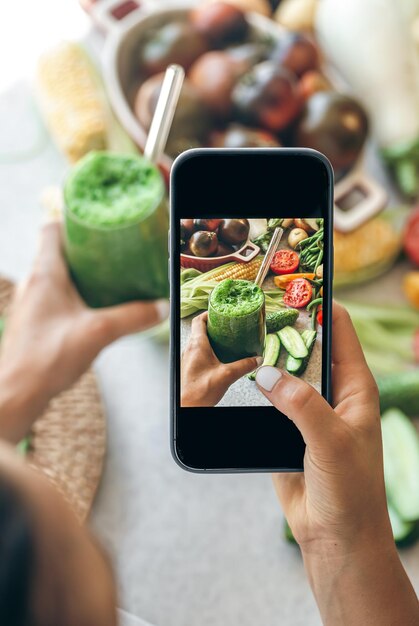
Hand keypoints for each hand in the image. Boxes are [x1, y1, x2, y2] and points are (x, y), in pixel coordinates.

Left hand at [0, 222, 168, 441]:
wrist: (16, 393)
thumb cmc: (45, 358)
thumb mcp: (98, 333)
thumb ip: (132, 317)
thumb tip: (161, 306)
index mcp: (45, 274)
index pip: (51, 229)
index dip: (73, 221)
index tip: (98, 224)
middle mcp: (35, 283)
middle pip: (57, 250)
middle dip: (85, 248)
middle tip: (113, 251)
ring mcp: (34, 303)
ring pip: (57, 274)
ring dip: (81, 273)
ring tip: (110, 277)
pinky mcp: (37, 321)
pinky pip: (57, 296)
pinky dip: (76, 294)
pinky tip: (95, 307)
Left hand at [181, 312, 261, 406]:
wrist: (187, 408)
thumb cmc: (198, 392)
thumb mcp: (227, 376)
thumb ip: (244, 365)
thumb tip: (257, 359)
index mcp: (197, 345)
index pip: (200, 320)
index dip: (210, 313)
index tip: (221, 312)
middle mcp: (190, 349)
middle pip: (200, 329)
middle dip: (214, 325)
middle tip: (227, 325)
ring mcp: (188, 358)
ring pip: (198, 341)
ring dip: (211, 338)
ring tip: (226, 340)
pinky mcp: (189, 368)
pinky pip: (198, 352)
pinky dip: (208, 350)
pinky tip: (219, 358)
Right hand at [255, 302, 418, 625]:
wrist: (335, 538)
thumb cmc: (350, 492)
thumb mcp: (331, 442)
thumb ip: (301, 405)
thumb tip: (267, 373)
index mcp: (355, 387)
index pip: (340, 329)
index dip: (320, 303)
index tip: (292, 283)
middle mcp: (333, 393)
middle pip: (307, 346)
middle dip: (285, 327)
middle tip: (255, 306)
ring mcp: (308, 410)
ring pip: (285, 371)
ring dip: (267, 356)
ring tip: (241, 333)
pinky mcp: (286, 429)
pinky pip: (269, 398)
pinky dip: (255, 385)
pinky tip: (237, 373)